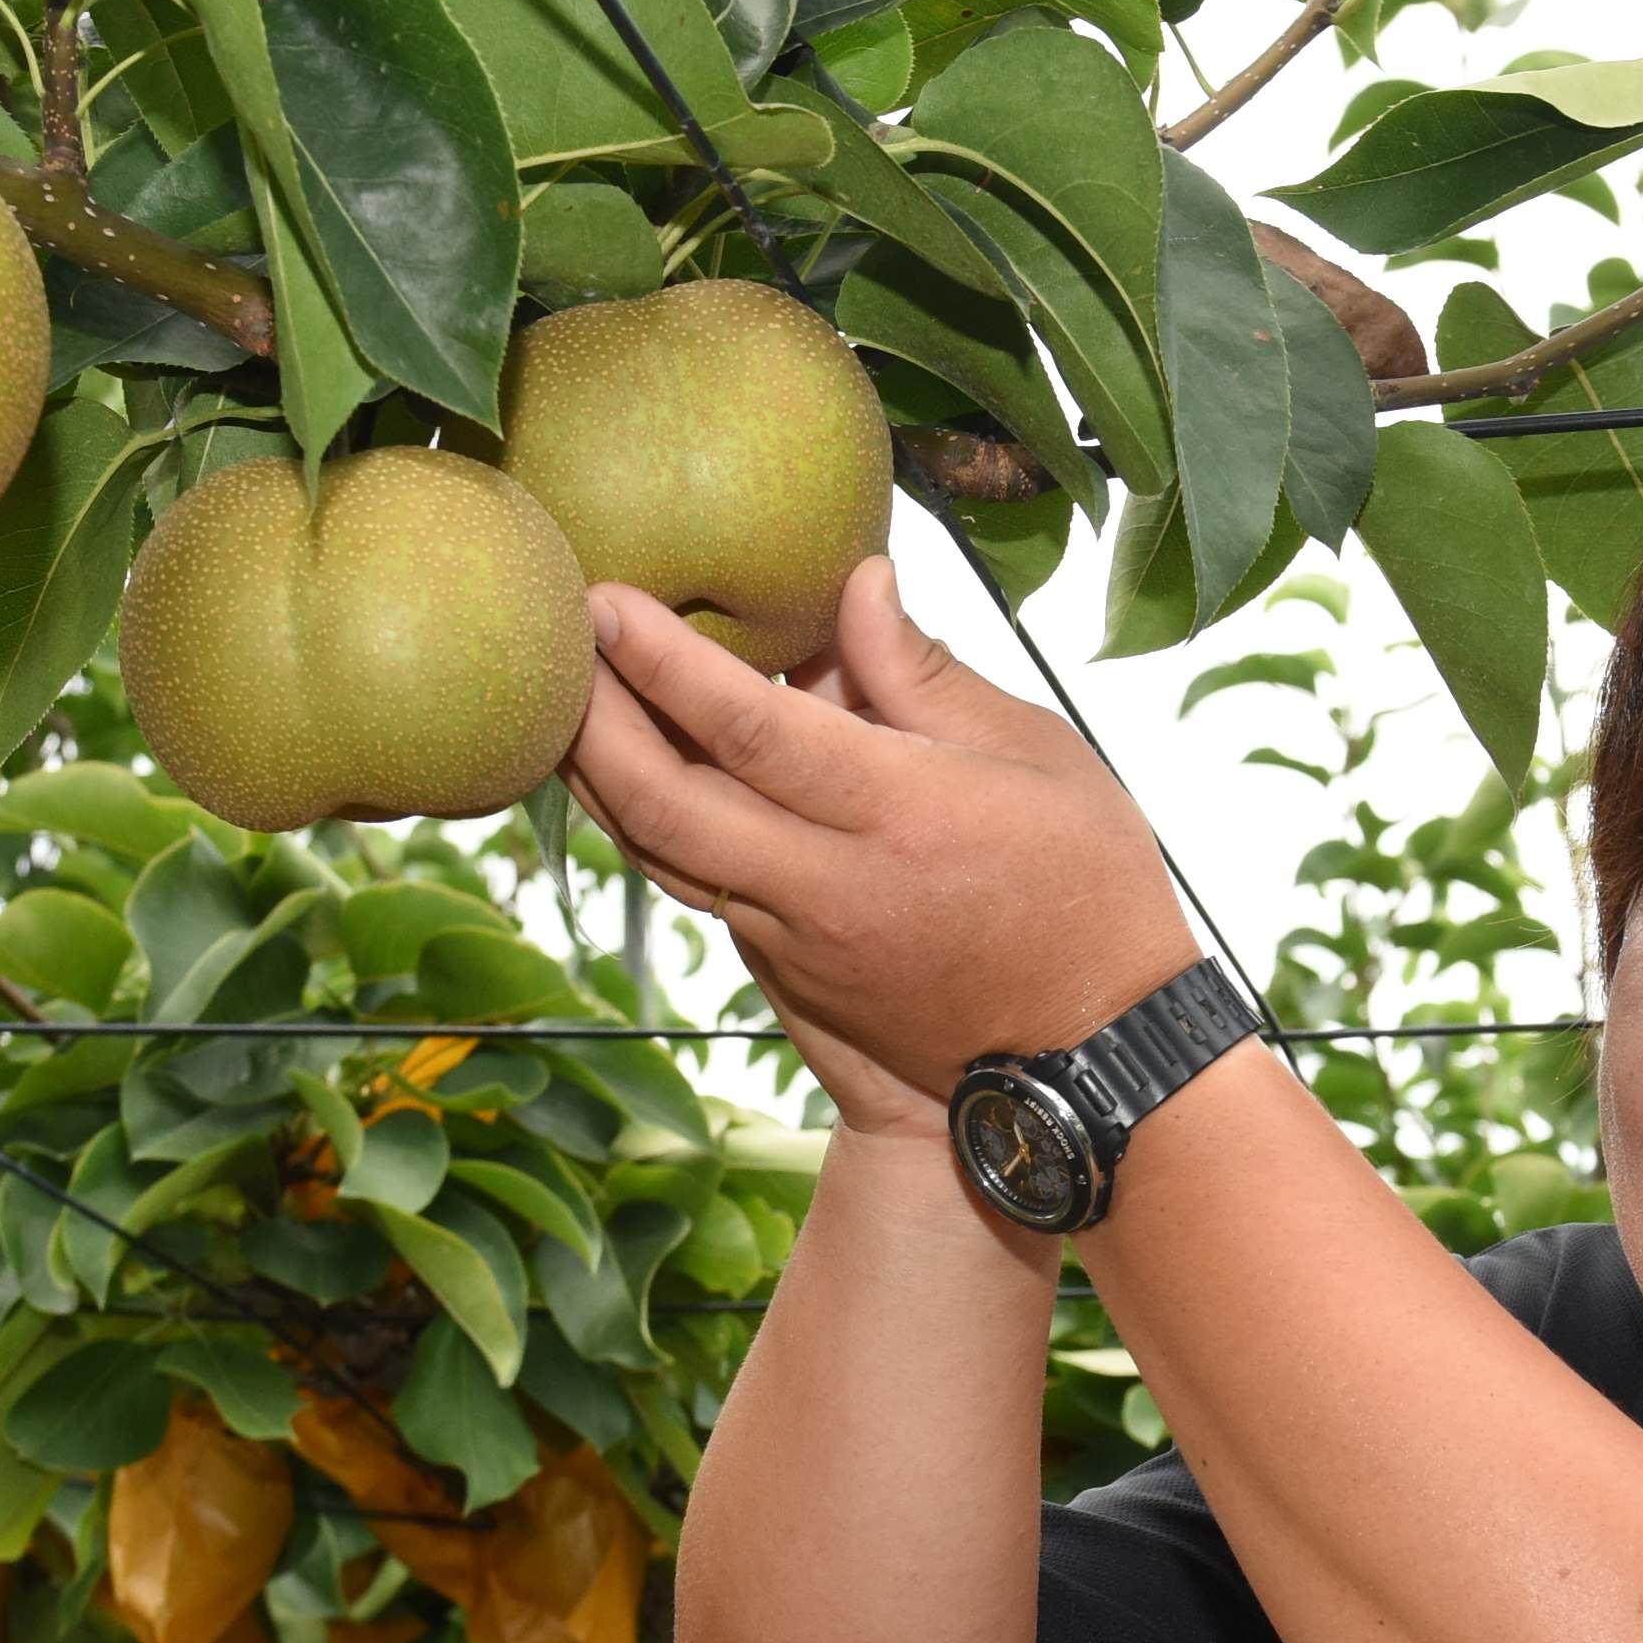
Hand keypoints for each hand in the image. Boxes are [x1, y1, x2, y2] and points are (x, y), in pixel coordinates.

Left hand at [573, 561, 1205, 1129]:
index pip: (751, 732)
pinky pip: (692, 883)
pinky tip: (624, 768)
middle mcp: (830, 885)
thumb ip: (926, 674)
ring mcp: (798, 940)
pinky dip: (646, 821)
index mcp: (900, 815)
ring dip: (598, 774)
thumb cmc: (1086, 889)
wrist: (1089, 1060)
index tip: (604, 602)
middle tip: (553, 644)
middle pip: (666, 801)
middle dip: (593, 719)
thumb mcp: (1037, 759)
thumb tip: (855, 582)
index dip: (665, 664)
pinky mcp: (785, 973)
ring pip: (662, 851)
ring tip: (561, 696)